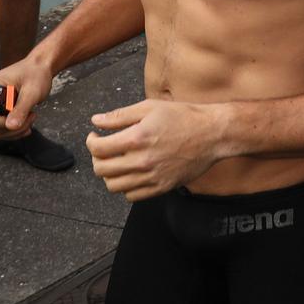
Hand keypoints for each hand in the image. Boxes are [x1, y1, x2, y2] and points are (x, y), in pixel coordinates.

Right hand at [0, 45, 58, 140]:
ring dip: (15, 130)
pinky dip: (14, 130)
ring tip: (30, 117)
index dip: (7, 123)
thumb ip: (21, 109)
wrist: (40, 68)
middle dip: (14, 127)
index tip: (25, 117)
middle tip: (31, 116)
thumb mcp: (31, 92)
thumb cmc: (35, 73)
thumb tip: (11, 126)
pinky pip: (1, 129)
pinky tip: (26, 123)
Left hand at [86, 99, 222, 200]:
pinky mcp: (161, 187)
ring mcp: (152, 177)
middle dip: (96, 158)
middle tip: (103, 149)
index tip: (95, 137)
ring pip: (114, 186)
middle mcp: (142, 161)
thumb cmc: (183, 117)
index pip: (98, 149)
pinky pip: (131, 196)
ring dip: (109, 174)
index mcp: (137, 138)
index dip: (91, 142)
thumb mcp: (150, 108)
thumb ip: (120, 116)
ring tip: (116, 162)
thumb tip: (96, 120)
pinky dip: (126, 186)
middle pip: (102, 170)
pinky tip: (131, 172)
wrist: (212, 134)